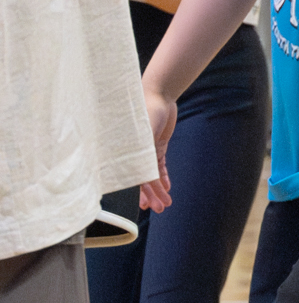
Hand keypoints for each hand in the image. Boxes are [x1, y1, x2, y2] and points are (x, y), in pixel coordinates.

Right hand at [140, 88, 177, 212]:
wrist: (158, 93)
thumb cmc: (145, 111)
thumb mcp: (144, 134)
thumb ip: (144, 153)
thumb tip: (147, 177)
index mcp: (128, 153)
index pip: (135, 177)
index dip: (143, 192)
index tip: (145, 205)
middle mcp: (135, 154)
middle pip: (143, 179)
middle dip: (152, 195)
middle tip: (160, 209)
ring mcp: (146, 150)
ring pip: (151, 175)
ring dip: (158, 190)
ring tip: (165, 204)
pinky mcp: (156, 146)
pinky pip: (158, 165)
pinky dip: (163, 176)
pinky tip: (167, 188)